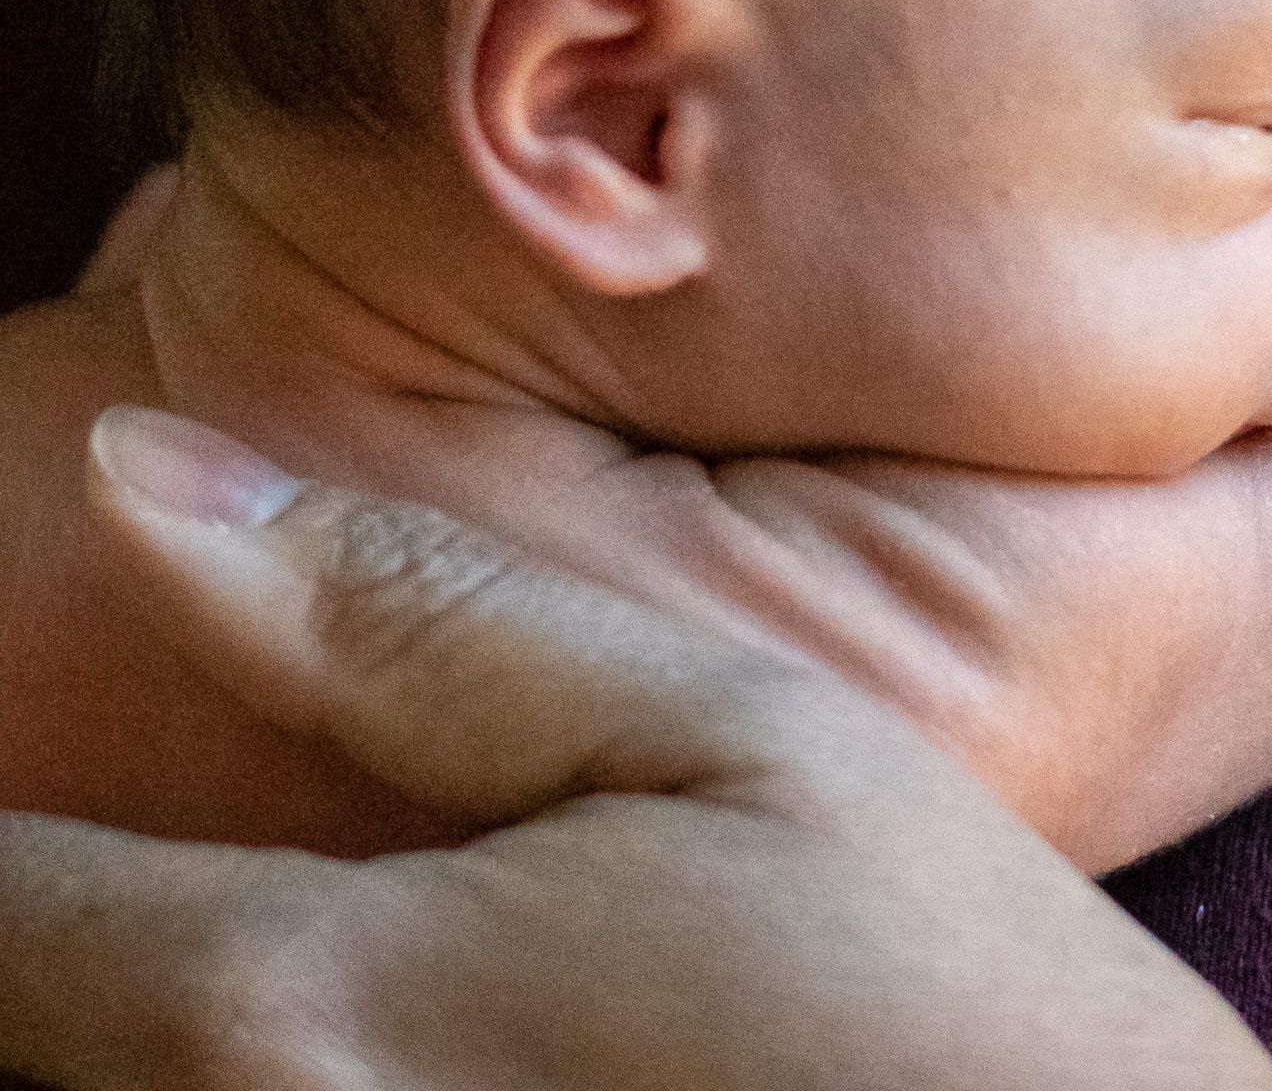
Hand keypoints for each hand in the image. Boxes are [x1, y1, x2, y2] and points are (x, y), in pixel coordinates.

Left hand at [0, 409, 1271, 1090]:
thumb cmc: (941, 991)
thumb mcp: (722, 736)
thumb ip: (419, 623)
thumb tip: (144, 479)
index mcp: (308, 1009)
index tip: (28, 742)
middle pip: (36, 1041)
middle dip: (56, 919)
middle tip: (137, 809)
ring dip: (138, 1015)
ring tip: (251, 903)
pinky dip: (243, 1077)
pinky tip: (380, 1025)